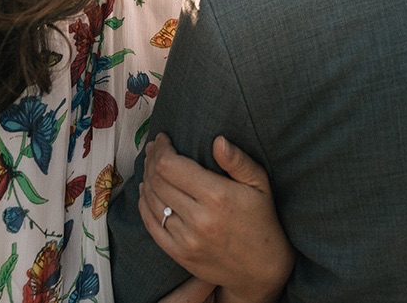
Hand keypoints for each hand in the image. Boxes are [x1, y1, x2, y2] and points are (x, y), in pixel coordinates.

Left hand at [139, 134, 293, 302]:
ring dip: (146, 179)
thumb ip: (238, 161)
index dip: (161, 149)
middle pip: (157, 181)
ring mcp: (186, 239)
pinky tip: (146, 192)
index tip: (163, 139)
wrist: (262, 268)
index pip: (170, 166)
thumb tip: (218, 140)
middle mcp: (198, 218)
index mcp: (217, 196)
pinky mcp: (179, 254)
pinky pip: (151, 226)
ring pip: (151, 201)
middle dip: (151, 160)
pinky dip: (144, 205)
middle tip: (154, 149)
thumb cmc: (262, 219)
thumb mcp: (260, 184)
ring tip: (150, 167)